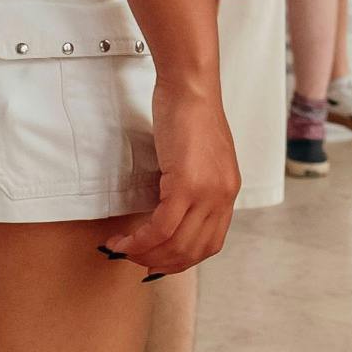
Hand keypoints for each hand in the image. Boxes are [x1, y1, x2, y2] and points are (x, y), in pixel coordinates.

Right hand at [108, 80, 239, 272]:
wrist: (191, 89)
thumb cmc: (190, 116)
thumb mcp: (201, 160)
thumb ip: (194, 188)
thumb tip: (169, 214)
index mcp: (228, 193)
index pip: (209, 244)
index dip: (180, 261)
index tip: (156, 262)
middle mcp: (223, 197)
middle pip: (192, 251)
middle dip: (158, 263)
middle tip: (133, 260)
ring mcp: (208, 193)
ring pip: (176, 244)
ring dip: (145, 255)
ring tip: (123, 250)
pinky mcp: (188, 184)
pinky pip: (162, 227)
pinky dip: (140, 239)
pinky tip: (124, 239)